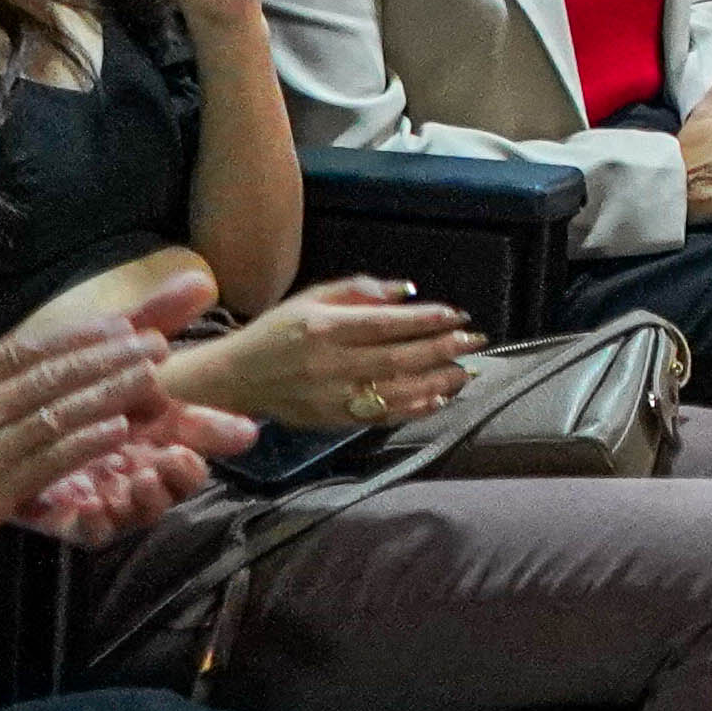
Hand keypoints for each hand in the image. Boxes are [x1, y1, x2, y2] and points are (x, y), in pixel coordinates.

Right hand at [0, 296, 220, 574]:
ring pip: (56, 414)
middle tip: (156, 343)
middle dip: (108, 358)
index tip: (121, 325)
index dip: (77, 337)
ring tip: (152, 378)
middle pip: (51, 375)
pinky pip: (44, 463)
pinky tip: (117, 430)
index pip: (25, 350)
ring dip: (108, 393)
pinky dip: (82, 443)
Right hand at [183, 277, 472, 434]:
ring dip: (436, 382)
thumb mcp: (311, 298)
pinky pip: (380, 417)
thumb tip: (407, 291)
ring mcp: (331, 396)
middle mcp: (328, 363)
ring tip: (467, 372)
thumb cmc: (277, 331)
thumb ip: (359, 290)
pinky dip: (412, 409)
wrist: (236, 378)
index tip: (458, 315)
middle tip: (475, 342)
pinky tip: (438, 399)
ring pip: (394, 391)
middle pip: (396, 359)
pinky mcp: (332, 420)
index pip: (384, 324)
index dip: (425, 320)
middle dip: (441, 350)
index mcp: (323, 327)